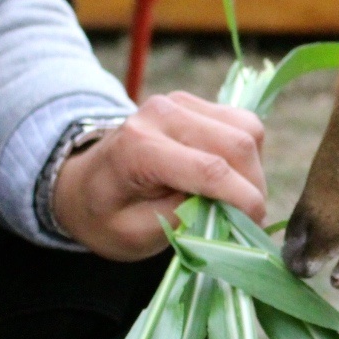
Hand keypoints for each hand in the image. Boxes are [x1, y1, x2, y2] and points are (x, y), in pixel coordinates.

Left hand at [52, 92, 266, 260]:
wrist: (84, 183)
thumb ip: (183, 220)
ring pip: (247, 129)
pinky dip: (247, 154)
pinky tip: (230, 176)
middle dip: (254, 186)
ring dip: (254, 169)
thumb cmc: (106, 215)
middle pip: (236, 144)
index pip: (209, 169)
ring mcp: (179, 102)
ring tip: (238, 198)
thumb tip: (230, 208)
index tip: (255, 225)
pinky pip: (241, 124)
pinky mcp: (194, 102)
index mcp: (138, 148)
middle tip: (250, 219)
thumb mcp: (135, 235)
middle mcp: (160, 114)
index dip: (243, 199)